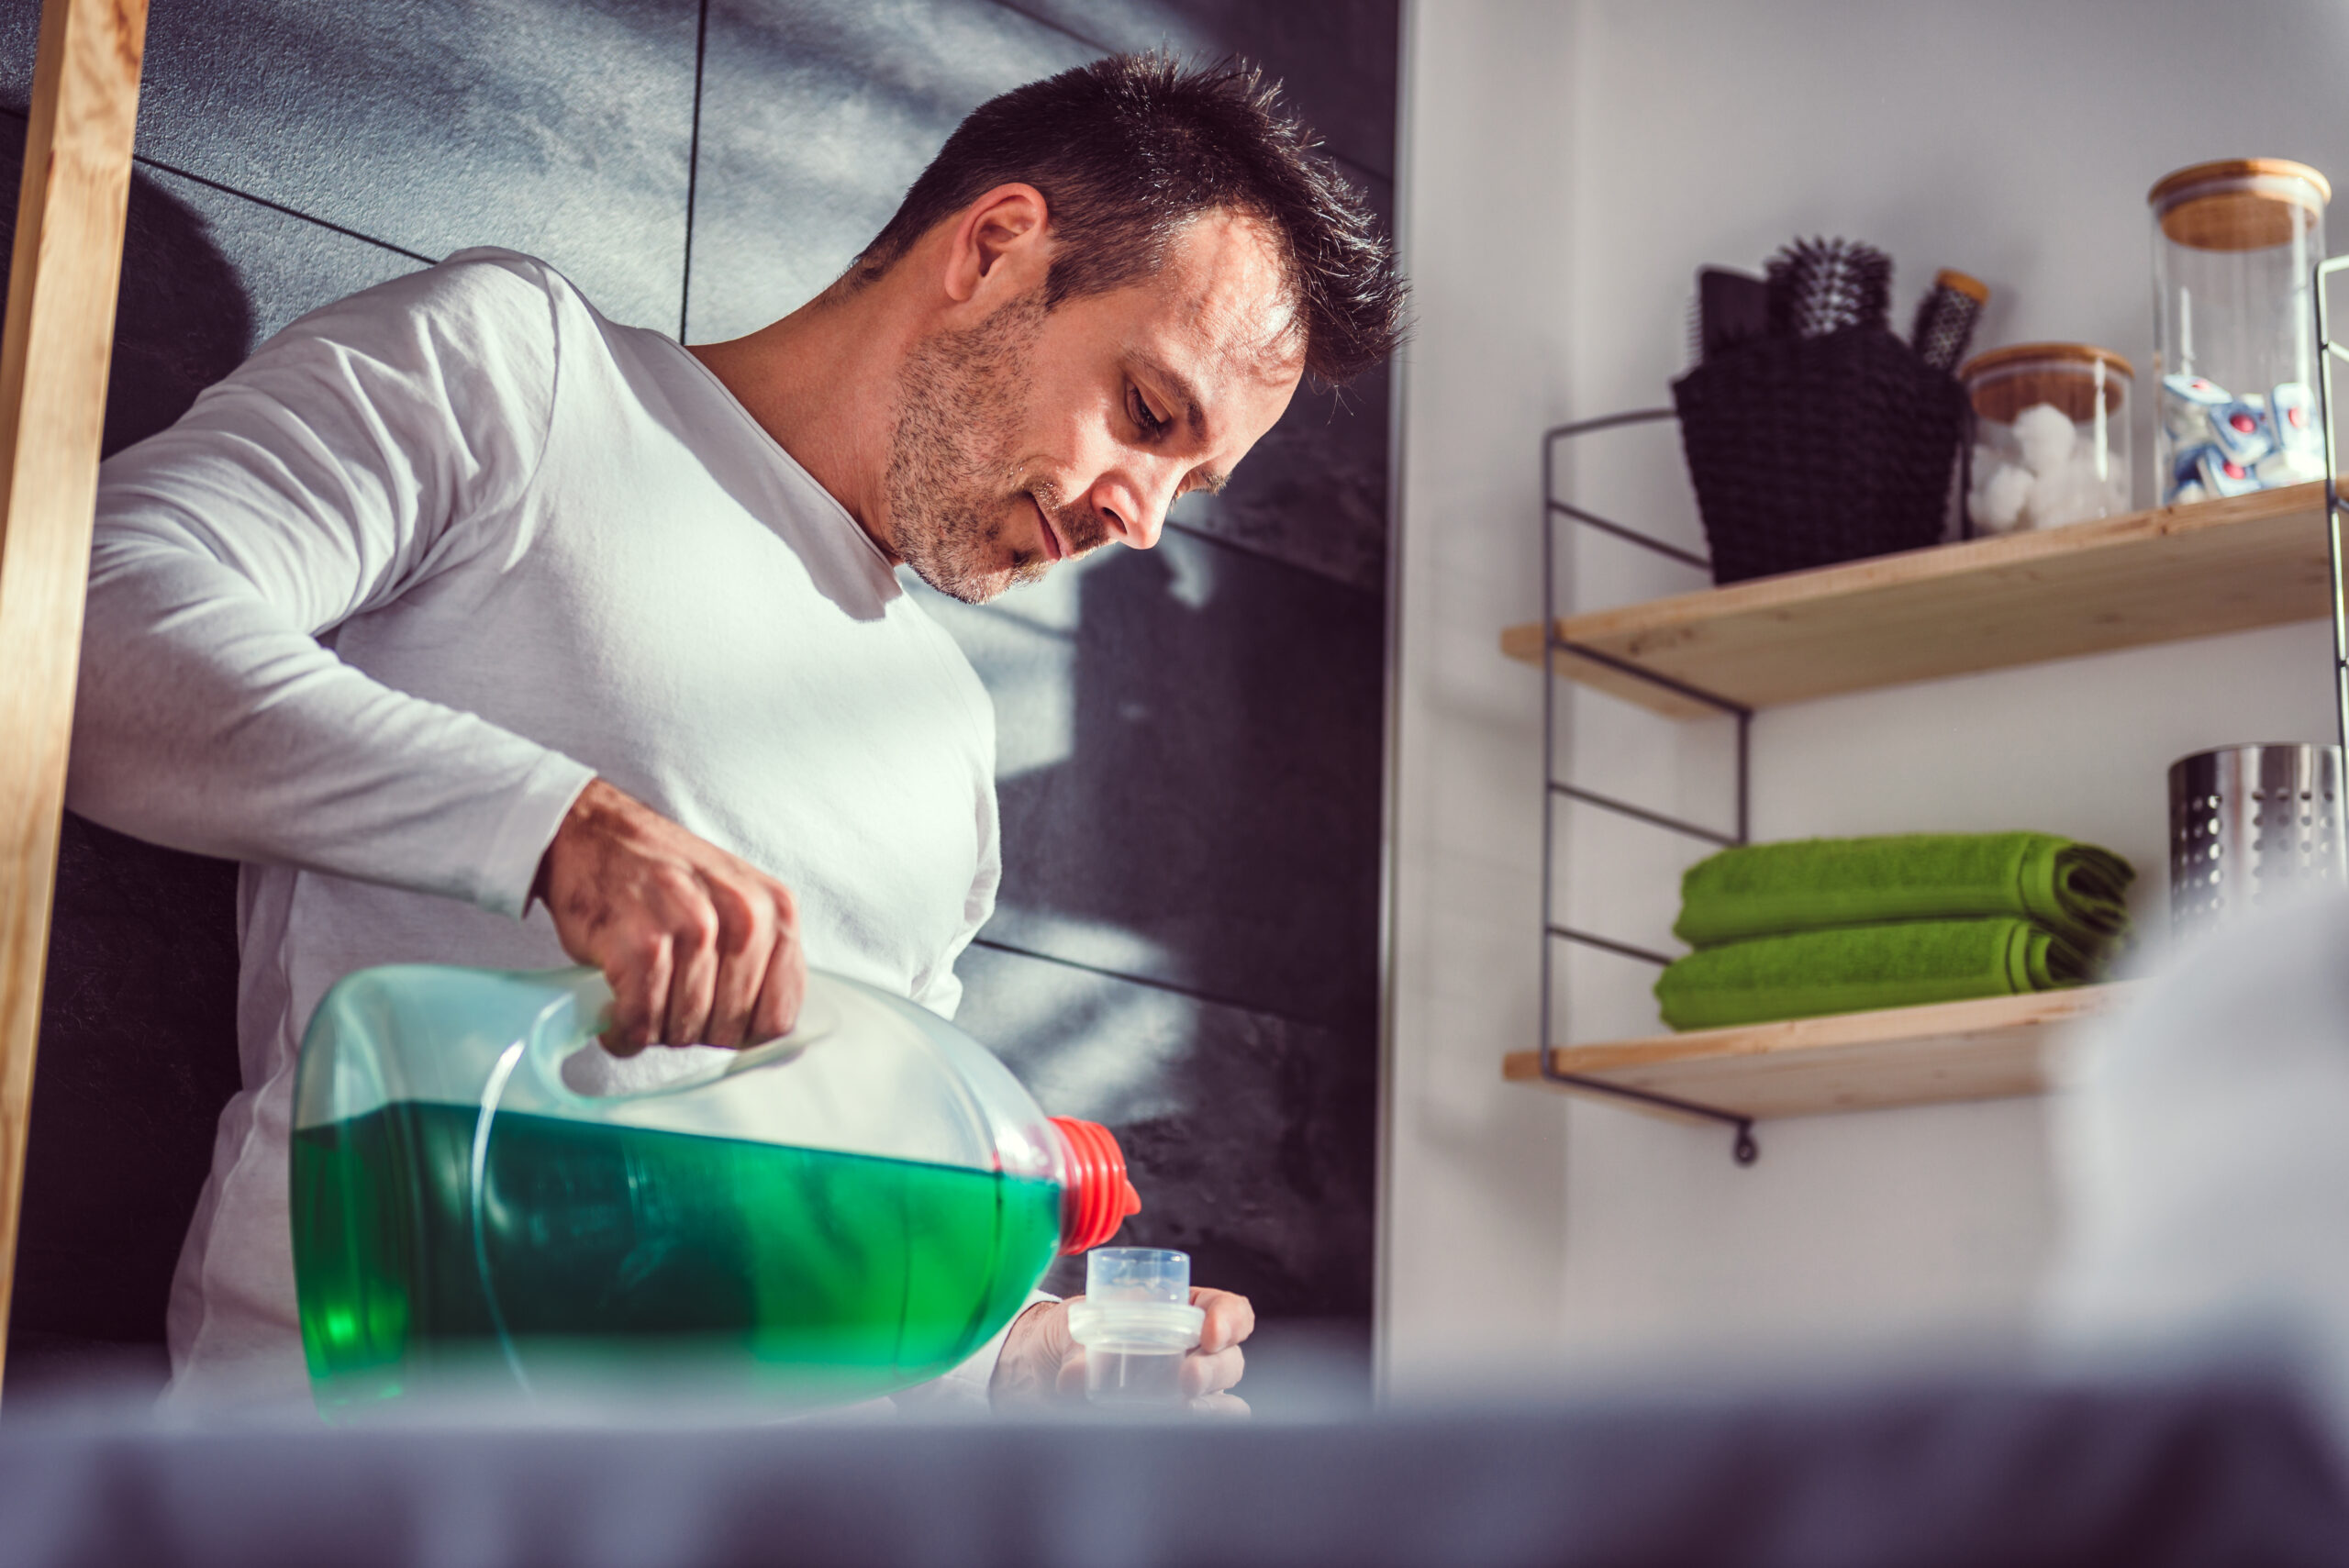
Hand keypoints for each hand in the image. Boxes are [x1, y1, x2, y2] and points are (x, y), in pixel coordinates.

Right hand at [532, 778, 804, 1053]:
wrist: (595, 835)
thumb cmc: (664, 877)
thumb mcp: (736, 902)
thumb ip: (762, 957)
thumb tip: (771, 1031)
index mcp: (775, 911)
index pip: (779, 1016)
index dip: (742, 1033)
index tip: (715, 1023)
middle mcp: (744, 918)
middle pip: (730, 1029)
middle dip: (694, 1031)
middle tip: (667, 1005)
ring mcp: (694, 930)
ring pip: (685, 1029)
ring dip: (656, 1030)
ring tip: (640, 1000)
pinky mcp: (643, 946)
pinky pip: (641, 1023)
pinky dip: (624, 1032)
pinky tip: (616, 1014)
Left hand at [989, 1288, 1253, 1415]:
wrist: (1040, 1368)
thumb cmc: (1068, 1331)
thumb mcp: (1073, 1324)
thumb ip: (1079, 1346)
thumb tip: (1077, 1375)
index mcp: (1183, 1309)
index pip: (1229, 1312)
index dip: (1231, 1320)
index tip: (1210, 1334)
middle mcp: (1193, 1352)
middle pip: (1230, 1361)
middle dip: (1214, 1371)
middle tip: (1185, 1380)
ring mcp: (1184, 1393)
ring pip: (1224, 1404)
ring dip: (1208, 1409)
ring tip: (1177, 1409)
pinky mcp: (1170, 1424)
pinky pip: (1198, 1434)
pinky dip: (1190, 1436)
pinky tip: (1165, 1434)